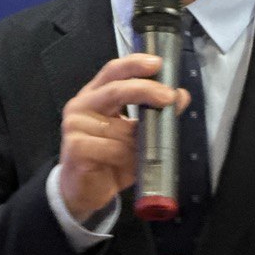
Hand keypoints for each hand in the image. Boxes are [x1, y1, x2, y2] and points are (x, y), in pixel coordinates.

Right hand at [59, 53, 188, 222]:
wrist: (84, 190)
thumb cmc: (109, 159)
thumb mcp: (136, 135)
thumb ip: (155, 114)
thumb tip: (180, 96)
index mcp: (95, 95)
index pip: (113, 71)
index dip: (135, 64)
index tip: (157, 63)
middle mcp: (81, 106)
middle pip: (115, 90)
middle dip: (145, 91)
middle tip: (169, 97)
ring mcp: (74, 125)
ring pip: (119, 127)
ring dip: (136, 141)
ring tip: (137, 154)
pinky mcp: (75, 147)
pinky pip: (112, 148)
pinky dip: (124, 156)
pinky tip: (122, 163)